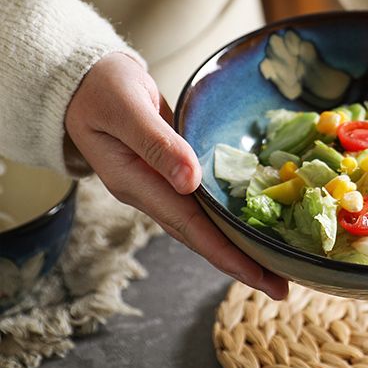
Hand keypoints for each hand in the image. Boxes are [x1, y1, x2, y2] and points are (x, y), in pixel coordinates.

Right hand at [65, 52, 287, 298]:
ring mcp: (160, 186)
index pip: (189, 228)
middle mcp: (150, 194)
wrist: (83, 81)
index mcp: (135, 184)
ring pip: (205, 225)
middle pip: (201, 238)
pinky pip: (205, 204)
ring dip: (239, 246)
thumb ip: (156, 144)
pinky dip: (230, 217)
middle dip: (242, 263)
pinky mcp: (171, 174)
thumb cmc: (100, 89)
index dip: (226, 254)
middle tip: (284, 287)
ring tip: (278, 264)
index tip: (260, 276)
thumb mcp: (125, 109)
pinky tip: (255, 224)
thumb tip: (190, 181)